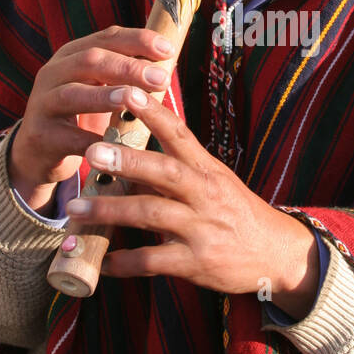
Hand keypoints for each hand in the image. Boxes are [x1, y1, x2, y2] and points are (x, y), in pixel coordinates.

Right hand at [7, 26, 176, 212]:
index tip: (168, 49)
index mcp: (71, 55)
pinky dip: (94, 141)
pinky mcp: (40, 136)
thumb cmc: (80, 115)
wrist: (38, 153)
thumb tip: (169, 57)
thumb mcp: (99, 87)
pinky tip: (117, 145)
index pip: (106, 38)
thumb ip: (125, 72)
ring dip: (104, 96)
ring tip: (132, 99)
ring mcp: (42, 104)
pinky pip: (69, 138)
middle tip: (160, 79)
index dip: (138, 40)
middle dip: (128, 68)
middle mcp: (53, 73)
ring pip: (72, 95)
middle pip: (90, 61)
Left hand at [65, 85, 319, 317]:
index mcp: (208, 170)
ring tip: (76, 208)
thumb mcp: (215, 183)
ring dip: (110, 211)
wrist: (277, 255)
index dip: (154, 113)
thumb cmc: (237, 214)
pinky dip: (124, 262)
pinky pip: (152, 261)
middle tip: (92, 151)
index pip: (180, 134)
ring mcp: (201, 229)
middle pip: (164, 172)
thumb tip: (131, 157)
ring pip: (150, 215)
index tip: (128, 90)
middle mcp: (205, 195)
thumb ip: (176, 170)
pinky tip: (102, 261)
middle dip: (127, 162)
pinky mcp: (196, 263)